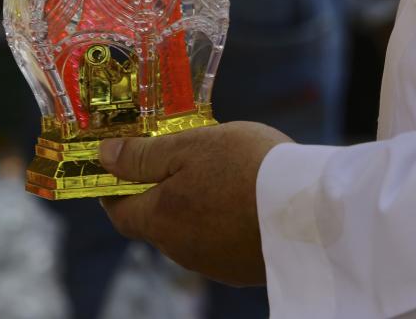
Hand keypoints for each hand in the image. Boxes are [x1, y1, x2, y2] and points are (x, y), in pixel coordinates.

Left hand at [98, 121, 291, 285]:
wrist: (312, 209)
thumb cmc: (246, 168)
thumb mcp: (189, 145)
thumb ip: (143, 155)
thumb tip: (103, 157)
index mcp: (160, 220)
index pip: (119, 212)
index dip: (113, 190)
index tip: (118, 168)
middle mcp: (180, 250)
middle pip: (155, 222)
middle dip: (158, 194)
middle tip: (175, 160)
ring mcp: (213, 264)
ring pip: (188, 233)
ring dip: (192, 208)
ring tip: (217, 176)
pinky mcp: (242, 269)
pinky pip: (219, 243)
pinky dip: (221, 222)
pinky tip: (243, 200)